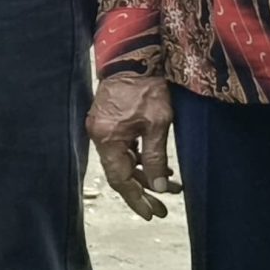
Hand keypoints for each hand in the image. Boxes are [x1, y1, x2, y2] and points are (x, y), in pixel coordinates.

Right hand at [87, 74, 177, 219]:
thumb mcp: (158, 124)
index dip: (135, 199)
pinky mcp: (107, 120)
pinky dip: (139, 158)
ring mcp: (101, 127)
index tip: (151, 213)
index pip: (120, 179)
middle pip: (120, 172)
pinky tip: (157, 164)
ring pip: (122, 160)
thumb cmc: (147, 87)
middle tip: (163, 208)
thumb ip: (157, 157)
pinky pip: (122, 147)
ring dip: (144, 174)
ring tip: (170, 186)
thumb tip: (159, 187)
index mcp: (108, 138)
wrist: (132, 56)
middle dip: (142, 191)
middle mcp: (99, 135)